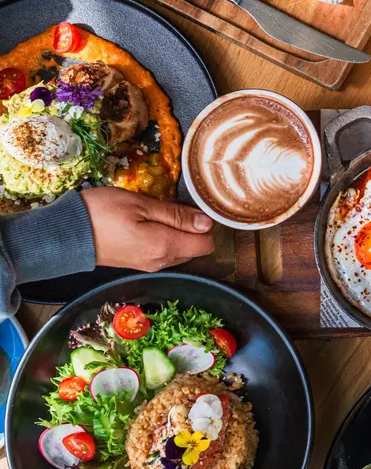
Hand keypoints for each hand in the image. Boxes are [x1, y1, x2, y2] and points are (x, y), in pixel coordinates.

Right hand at [80, 187, 214, 271]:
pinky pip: (165, 252)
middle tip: (173, 205)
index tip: (194, 207)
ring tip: (158, 212)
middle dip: (193, 228)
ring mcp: (150, 265)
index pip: (207, 244)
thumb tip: (207, 223)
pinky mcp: (140, 264)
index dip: (207, 225)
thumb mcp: (141, 204)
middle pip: (195, 248)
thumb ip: (176, 215)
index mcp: (165, 247)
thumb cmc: (102, 213)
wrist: (65, 234)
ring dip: (178, 232)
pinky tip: (150, 222)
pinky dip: (165, 238)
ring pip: (181, 250)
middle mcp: (162, 261)